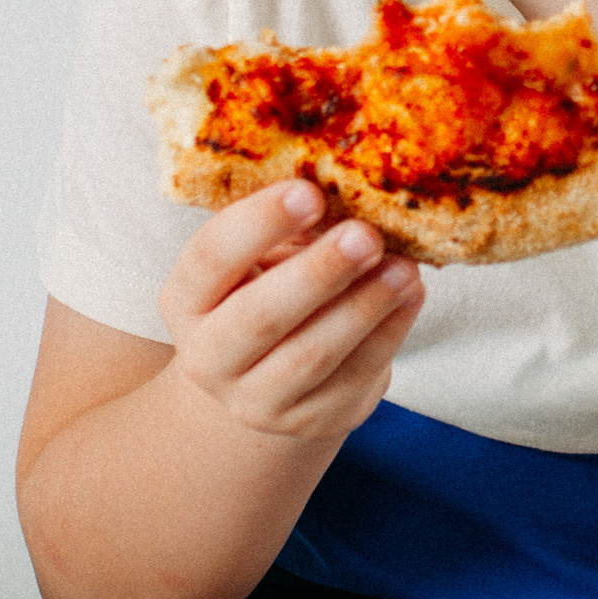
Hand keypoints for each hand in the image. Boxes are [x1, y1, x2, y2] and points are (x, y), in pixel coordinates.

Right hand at [161, 175, 422, 446]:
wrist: (268, 376)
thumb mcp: (260, 255)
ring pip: (312, 356)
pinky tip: (411, 293)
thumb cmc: (266, 289)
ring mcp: (258, 400)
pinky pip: (356, 377)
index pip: (211, 258)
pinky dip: (390, 332)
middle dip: (318, 274)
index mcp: (186, 300)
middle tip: (365, 235)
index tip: (310, 191)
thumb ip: (289, 224)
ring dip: (364, 307)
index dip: (258, 223)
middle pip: (259, 317)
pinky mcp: (312, 420)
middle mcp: (209, 357)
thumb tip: (349, 178)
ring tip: (404, 267)